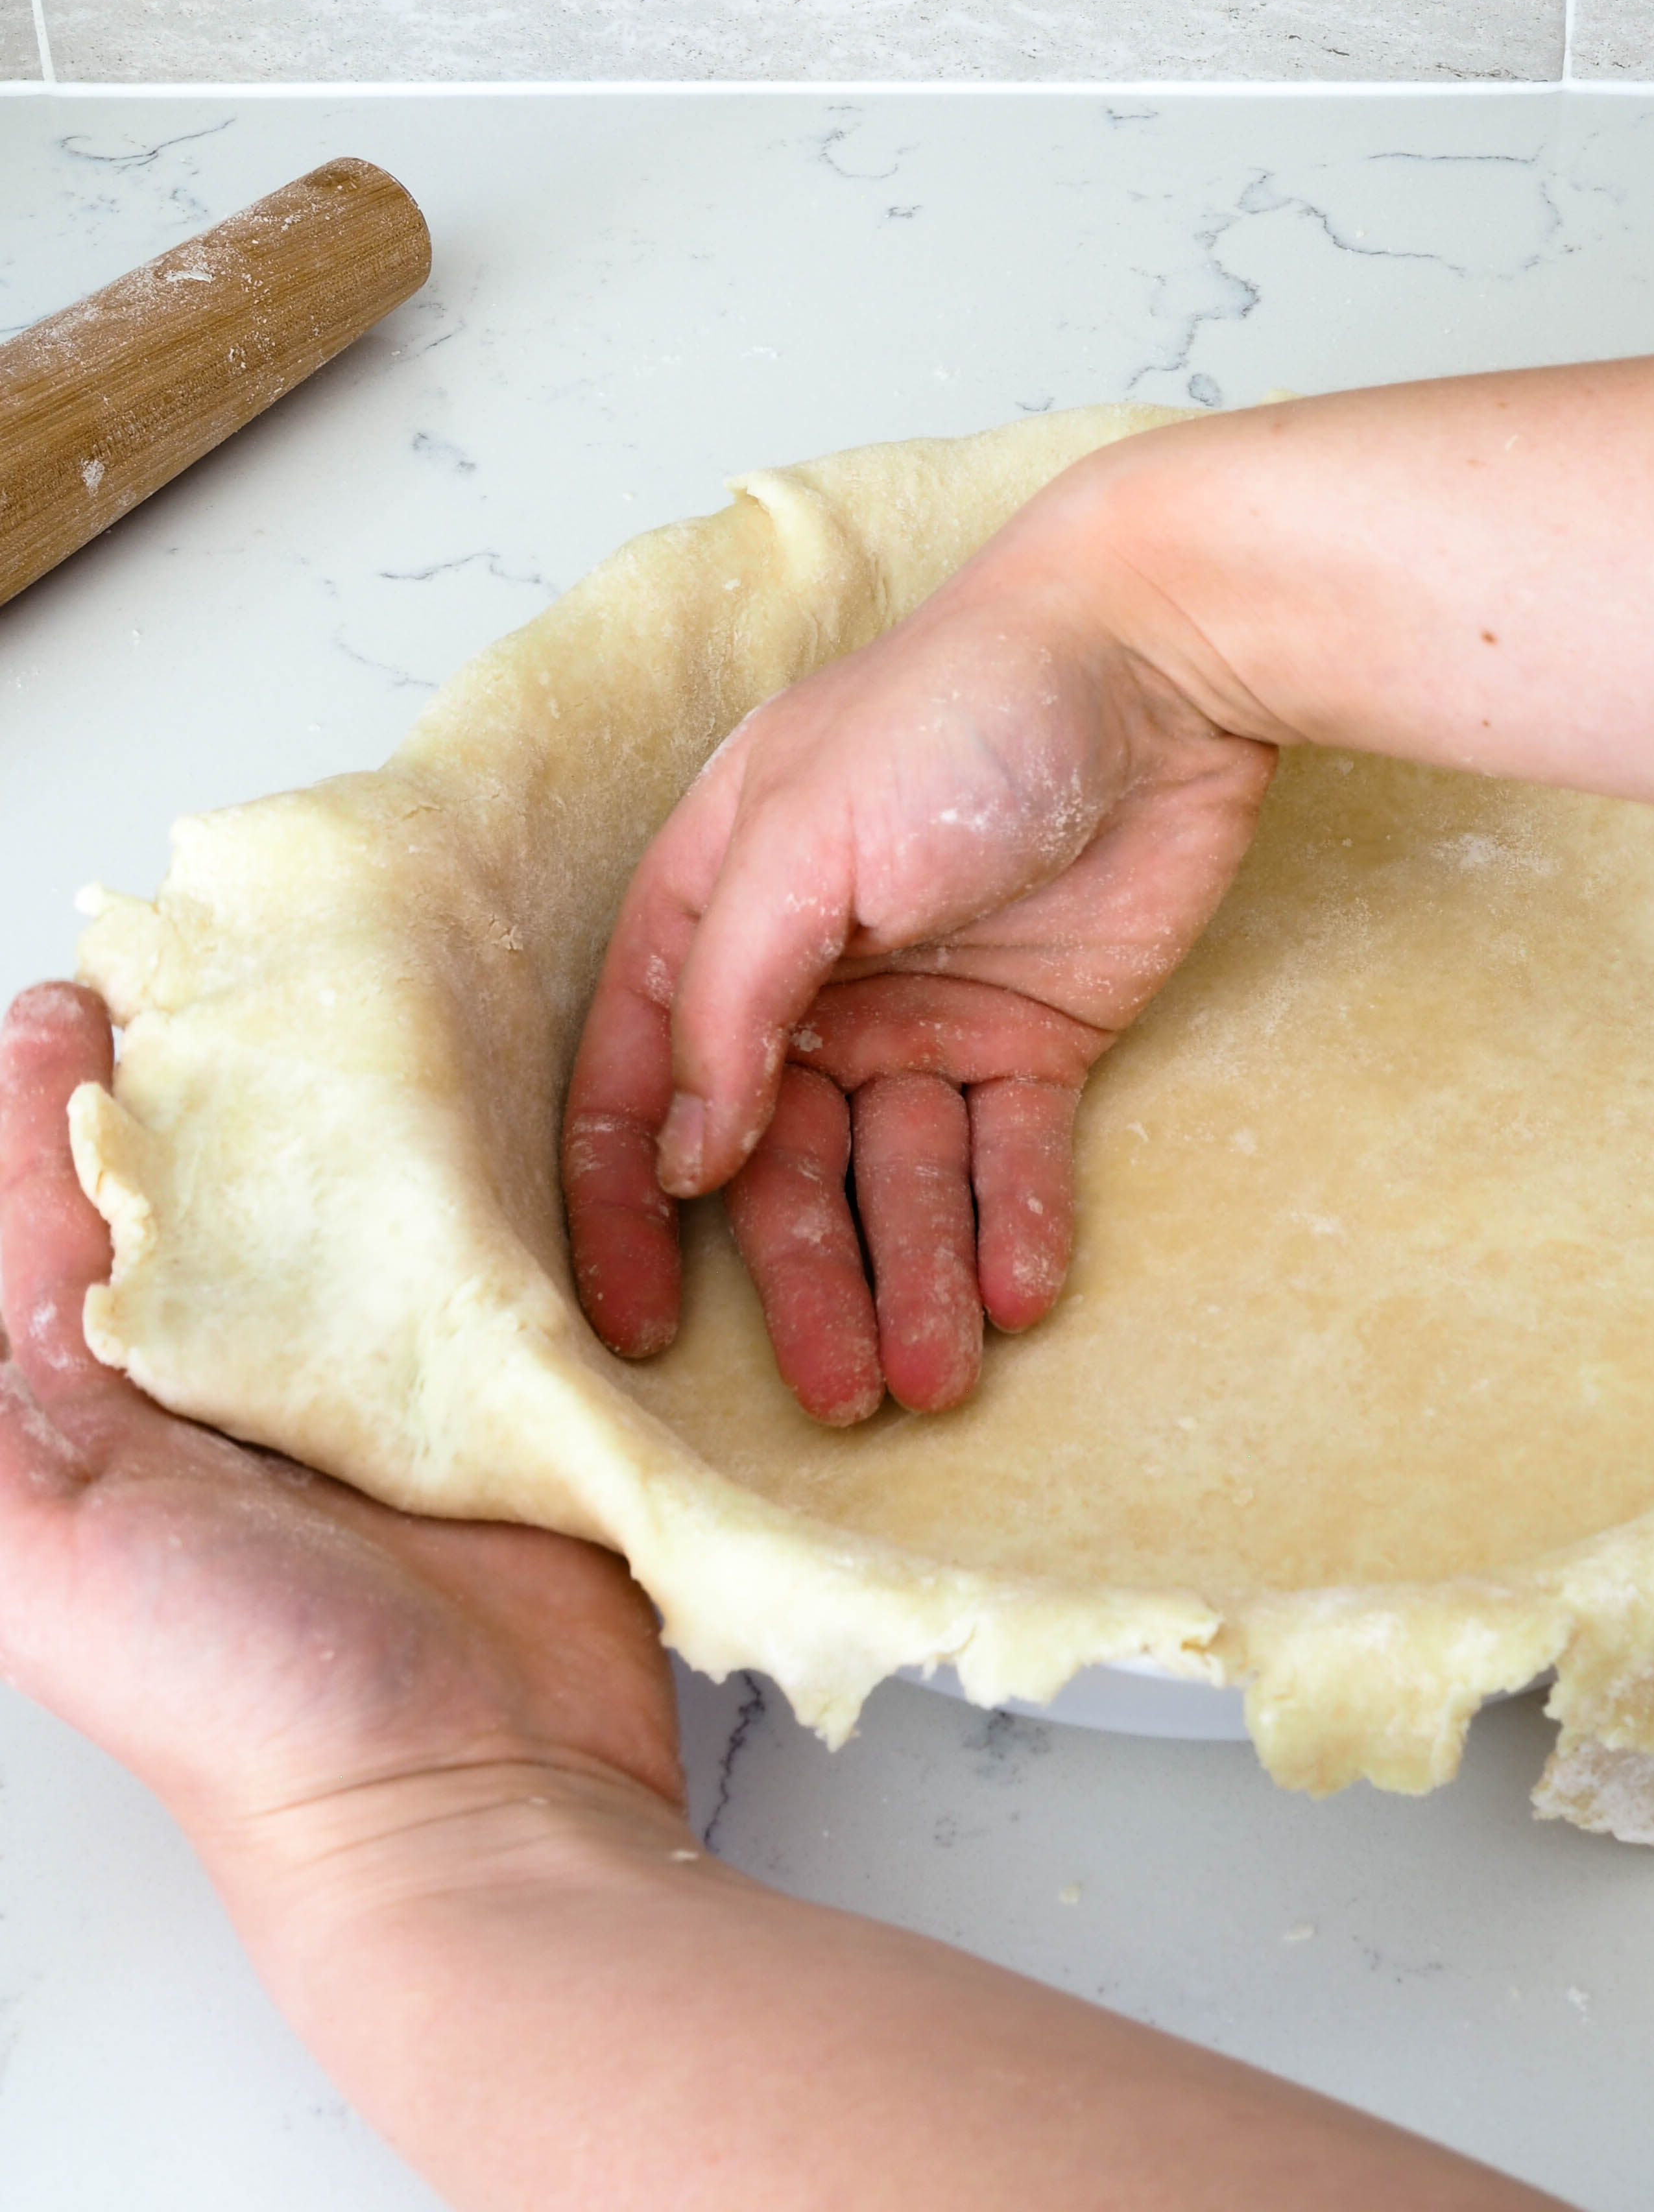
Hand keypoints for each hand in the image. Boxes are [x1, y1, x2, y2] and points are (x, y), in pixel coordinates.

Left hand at [0, 983, 685, 1898]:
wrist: (472, 1801)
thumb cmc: (246, 1700)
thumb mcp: (40, 1551)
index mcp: (112, 1399)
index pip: (65, 1203)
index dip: (56, 1092)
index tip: (79, 994)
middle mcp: (239, 1370)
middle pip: (211, 1176)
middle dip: (211, 1065)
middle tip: (232, 956)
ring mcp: (378, 1364)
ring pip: (349, 1186)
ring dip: (351, 1097)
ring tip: (357, 989)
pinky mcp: (502, 1369)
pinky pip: (488, 1235)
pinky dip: (484, 1165)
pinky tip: (488, 1092)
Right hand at [562, 533, 1275, 1426]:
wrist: (1161, 659)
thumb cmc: (961, 713)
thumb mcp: (804, 843)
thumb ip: (730, 1000)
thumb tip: (685, 1158)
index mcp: (720, 910)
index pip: (645, 1084)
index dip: (630, 1210)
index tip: (637, 1333)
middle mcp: (811, 975)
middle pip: (782, 1162)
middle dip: (807, 1280)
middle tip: (840, 1393)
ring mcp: (926, 1008)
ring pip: (900, 1177)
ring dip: (915, 1277)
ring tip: (940, 1375)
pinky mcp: (1039, 1032)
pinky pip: (1013, 1154)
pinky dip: (1014, 1225)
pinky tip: (1020, 1295)